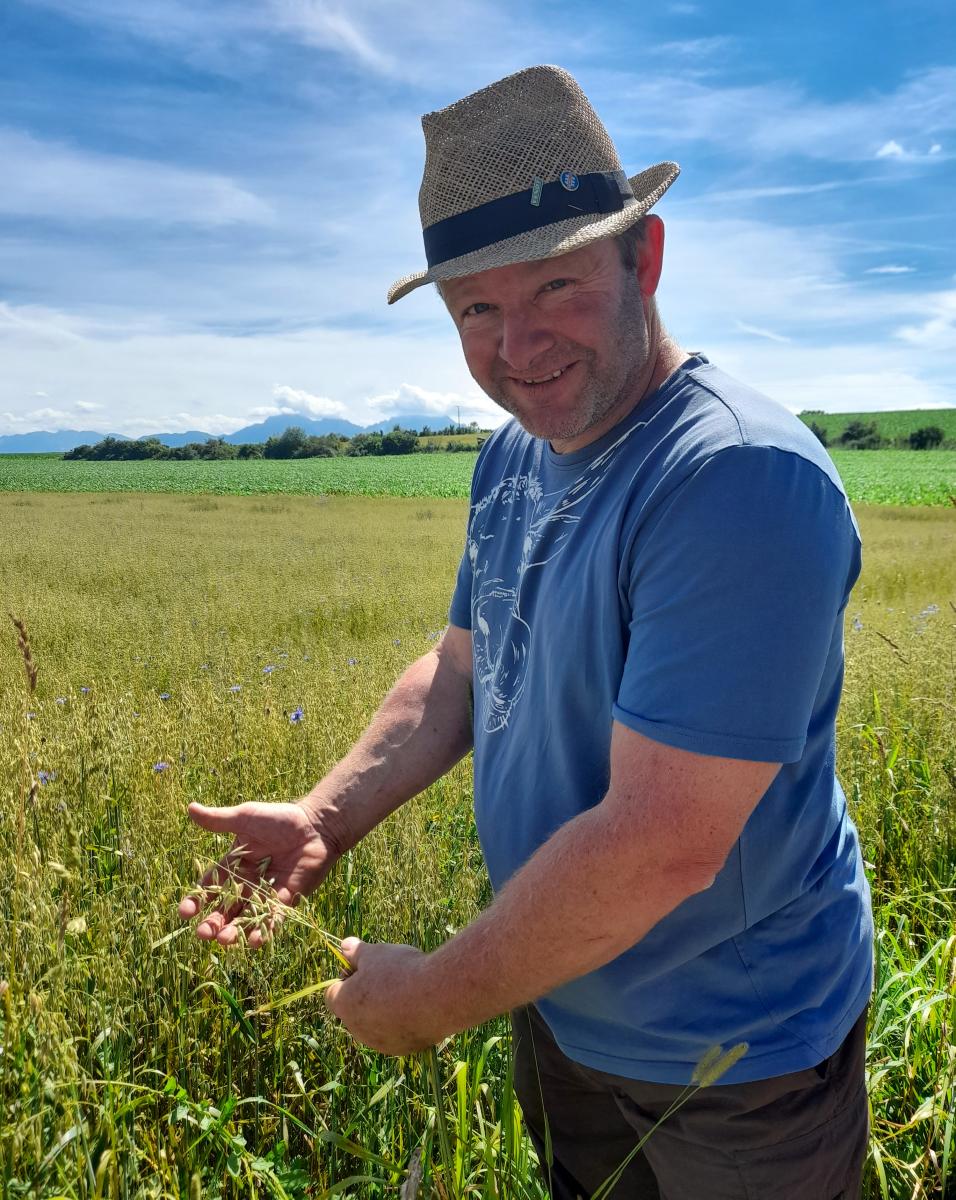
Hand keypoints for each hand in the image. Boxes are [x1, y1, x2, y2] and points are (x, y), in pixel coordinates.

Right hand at [178, 801, 339, 946]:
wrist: (315, 825)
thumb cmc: (279, 819)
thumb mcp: (245, 818)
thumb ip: (219, 820)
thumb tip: (190, 808)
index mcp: (234, 866)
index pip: (209, 887)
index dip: (196, 900)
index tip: (185, 912)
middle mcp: (247, 884)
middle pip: (225, 908)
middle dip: (213, 923)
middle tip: (203, 934)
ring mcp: (266, 894)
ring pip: (246, 918)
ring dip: (235, 931)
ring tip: (224, 940)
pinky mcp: (287, 900)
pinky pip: (273, 919)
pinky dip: (265, 930)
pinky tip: (255, 941)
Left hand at [324, 938, 442, 1054]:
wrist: (438, 997)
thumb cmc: (400, 972)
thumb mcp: (375, 953)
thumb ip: (356, 951)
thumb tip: (344, 946)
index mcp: (345, 1005)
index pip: (331, 993)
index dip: (345, 978)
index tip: (363, 967)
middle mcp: (357, 1029)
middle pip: (353, 1009)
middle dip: (365, 994)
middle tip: (386, 976)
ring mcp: (379, 1042)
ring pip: (374, 1023)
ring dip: (383, 1009)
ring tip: (406, 989)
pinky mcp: (401, 1049)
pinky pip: (395, 1033)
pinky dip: (401, 1021)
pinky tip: (418, 1005)